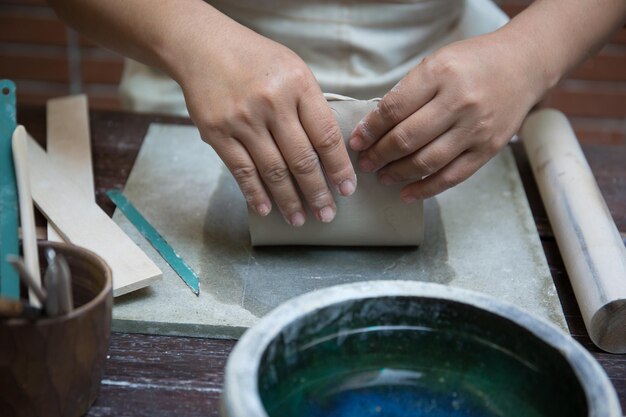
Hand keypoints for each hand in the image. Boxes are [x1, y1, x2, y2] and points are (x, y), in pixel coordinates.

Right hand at [178, 22, 355, 225]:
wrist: (202, 46)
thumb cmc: (254, 59)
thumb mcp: (292, 70)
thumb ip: (310, 106)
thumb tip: (328, 151)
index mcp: (299, 85)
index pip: (326, 136)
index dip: (339, 168)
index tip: (347, 190)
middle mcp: (273, 103)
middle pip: (302, 159)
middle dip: (318, 192)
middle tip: (327, 215)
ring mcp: (243, 119)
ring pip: (273, 171)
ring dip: (289, 200)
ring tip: (300, 219)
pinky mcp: (217, 132)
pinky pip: (241, 171)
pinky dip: (255, 193)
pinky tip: (266, 208)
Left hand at [349, 32, 542, 200]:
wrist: (523, 65)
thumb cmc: (473, 63)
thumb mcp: (436, 63)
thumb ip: (409, 92)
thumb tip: (375, 127)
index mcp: (440, 74)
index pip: (393, 109)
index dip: (369, 129)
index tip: (356, 141)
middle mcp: (459, 102)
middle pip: (406, 138)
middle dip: (378, 155)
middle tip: (365, 163)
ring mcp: (475, 128)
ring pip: (426, 161)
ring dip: (397, 173)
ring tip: (382, 176)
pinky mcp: (487, 149)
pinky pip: (451, 177)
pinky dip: (425, 189)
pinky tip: (406, 193)